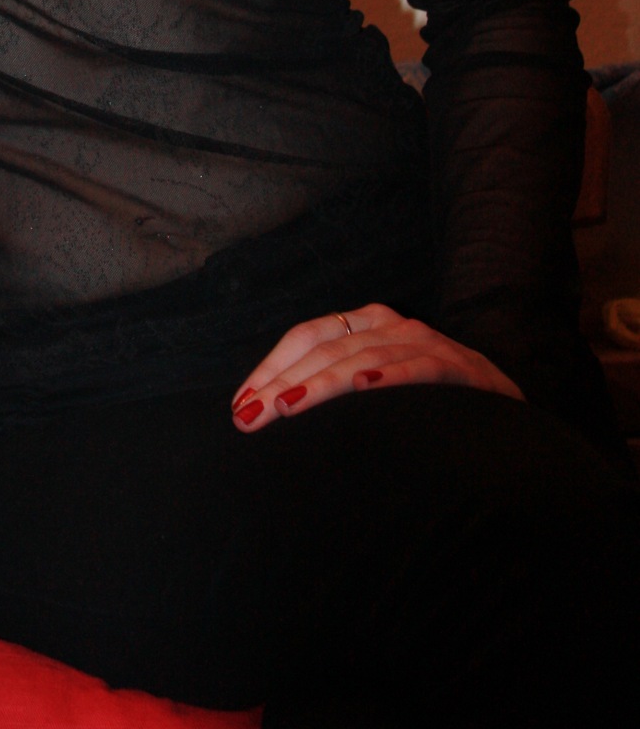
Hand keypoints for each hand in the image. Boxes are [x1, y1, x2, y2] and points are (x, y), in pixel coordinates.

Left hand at [231, 303, 523, 432]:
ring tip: (287, 406)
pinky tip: (365, 387)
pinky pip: (419, 368)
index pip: (307, 337)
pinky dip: (391, 375)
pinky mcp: (460, 368)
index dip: (270, 368)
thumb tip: (267, 415)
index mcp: (366, 324)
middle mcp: (392, 325)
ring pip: (363, 357)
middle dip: (283, 381)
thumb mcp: (376, 392)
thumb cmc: (428, 408)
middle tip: (250, 415)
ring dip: (322, 383)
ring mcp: (426, 342)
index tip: (239, 406)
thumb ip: (332, 394)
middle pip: (326, 347)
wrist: (506, 421)